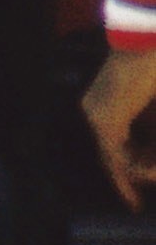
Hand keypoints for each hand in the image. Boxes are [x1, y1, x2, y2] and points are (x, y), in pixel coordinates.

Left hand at [87, 46, 155, 211]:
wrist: (148, 41)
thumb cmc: (155, 67)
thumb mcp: (153, 105)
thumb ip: (150, 126)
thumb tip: (148, 160)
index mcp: (105, 104)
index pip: (110, 144)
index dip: (124, 166)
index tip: (137, 184)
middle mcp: (94, 109)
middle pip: (109, 154)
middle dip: (124, 179)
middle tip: (132, 203)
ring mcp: (96, 115)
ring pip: (112, 157)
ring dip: (130, 175)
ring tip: (138, 195)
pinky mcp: (105, 120)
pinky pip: (115, 154)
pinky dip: (129, 169)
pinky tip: (144, 180)